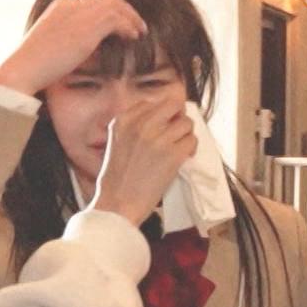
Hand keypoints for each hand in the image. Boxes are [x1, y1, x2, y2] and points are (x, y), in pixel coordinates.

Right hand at [0, 0, 147, 96]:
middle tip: (135, 23)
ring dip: (131, 17)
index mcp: (60, 4)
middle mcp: (72, 3)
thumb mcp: (51, 44)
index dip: (108, 9)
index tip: (118, 20)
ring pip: (116, 6)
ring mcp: (81, 12)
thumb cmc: (34, 65)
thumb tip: (85, 46)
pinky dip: (129, 26)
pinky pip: (119, 19)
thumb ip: (68, 38)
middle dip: (123, 10)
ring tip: (140, 30)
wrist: (26, 68)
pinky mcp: (91, 26)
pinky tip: (134, 37)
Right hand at [89, 97, 194, 225]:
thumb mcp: (115, 142)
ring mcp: (158, 138)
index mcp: (124, 120)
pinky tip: (182, 158)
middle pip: (173, 106)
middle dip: (177, 118)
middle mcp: (141, 124)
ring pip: (186, 123)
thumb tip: (160, 118)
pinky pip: (192, 141)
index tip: (161, 127)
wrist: (117, 204)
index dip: (160, 115)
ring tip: (178, 148)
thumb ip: (132, 126)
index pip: (151, 103)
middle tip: (175, 133)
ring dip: (185, 135)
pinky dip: (190, 149)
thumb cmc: (115, 179)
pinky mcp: (173, 154)